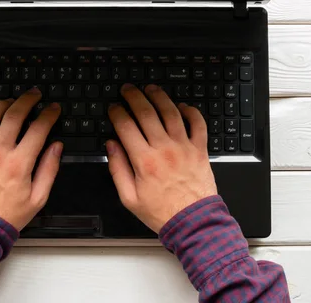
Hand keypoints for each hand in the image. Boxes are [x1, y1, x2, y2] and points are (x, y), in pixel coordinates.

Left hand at [0, 87, 62, 229]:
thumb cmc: (8, 215)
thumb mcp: (38, 198)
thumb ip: (49, 170)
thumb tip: (56, 148)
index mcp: (19, 164)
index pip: (38, 130)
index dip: (48, 115)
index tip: (53, 109)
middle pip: (13, 117)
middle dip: (26, 101)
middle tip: (34, 95)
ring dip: (1, 105)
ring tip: (11, 100)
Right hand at [106, 84, 217, 232]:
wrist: (193, 221)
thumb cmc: (161, 212)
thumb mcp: (129, 197)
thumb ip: (118, 169)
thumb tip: (111, 147)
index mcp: (144, 161)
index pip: (126, 127)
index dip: (117, 113)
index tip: (113, 108)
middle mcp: (163, 149)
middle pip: (146, 113)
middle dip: (134, 97)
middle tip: (127, 89)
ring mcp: (183, 147)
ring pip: (171, 112)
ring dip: (159, 97)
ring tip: (150, 89)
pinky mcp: (199, 149)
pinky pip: (197, 124)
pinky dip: (190, 111)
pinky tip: (182, 106)